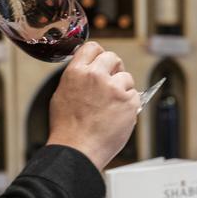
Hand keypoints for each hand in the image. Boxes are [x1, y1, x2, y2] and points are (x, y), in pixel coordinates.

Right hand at [47, 41, 139, 171]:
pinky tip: (117, 116)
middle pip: (113, 58)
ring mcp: (114, 88)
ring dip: (122, 88)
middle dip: (114, 68)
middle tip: (111, 81)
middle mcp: (96, 76)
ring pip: (126, 77)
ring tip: (111, 106)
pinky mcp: (129, 102)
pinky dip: (129, 104)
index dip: (99, 54)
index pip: (92, 47)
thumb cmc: (67, 129)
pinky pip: (134, 95)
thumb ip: (77, 78)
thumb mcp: (62, 95)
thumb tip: (87, 70)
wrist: (77, 150)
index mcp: (76, 72)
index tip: (102, 61)